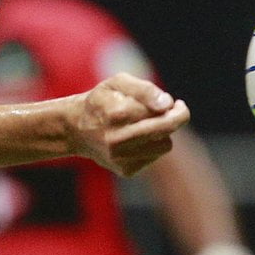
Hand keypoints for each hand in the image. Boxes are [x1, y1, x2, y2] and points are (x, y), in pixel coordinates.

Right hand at [68, 73, 190, 177]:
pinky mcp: (126, 171)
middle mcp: (117, 139)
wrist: (76, 130)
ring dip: (162, 133)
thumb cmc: (102, 101)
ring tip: (147, 124)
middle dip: (177, 118)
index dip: (171, 105)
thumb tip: (167, 105)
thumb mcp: (118, 83)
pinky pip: (155, 156)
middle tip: (178, 110)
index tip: (173, 103)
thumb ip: (144, 89)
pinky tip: (138, 139)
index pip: (159, 111)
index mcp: (115, 114)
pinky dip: (152, 146)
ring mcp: (121, 158)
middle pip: (165, 129)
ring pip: (165, 145)